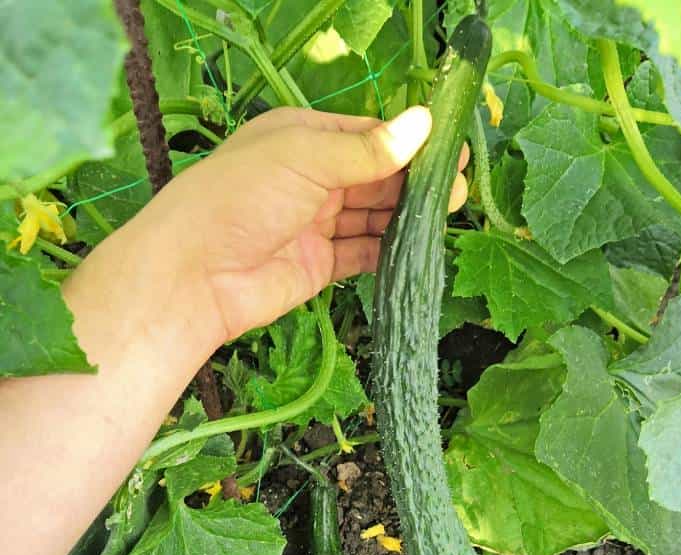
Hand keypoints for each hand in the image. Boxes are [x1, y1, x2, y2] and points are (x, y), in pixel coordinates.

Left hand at [118, 105, 468, 352]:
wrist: (196, 275)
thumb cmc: (240, 198)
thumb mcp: (304, 158)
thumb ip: (365, 150)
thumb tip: (421, 125)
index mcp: (301, 138)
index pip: (366, 135)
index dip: (408, 142)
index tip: (450, 149)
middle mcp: (310, 178)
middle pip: (373, 176)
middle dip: (413, 181)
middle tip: (457, 189)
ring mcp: (314, 223)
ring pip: (371, 215)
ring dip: (405, 216)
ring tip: (446, 217)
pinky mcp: (318, 265)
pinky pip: (361, 253)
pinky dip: (387, 251)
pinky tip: (418, 249)